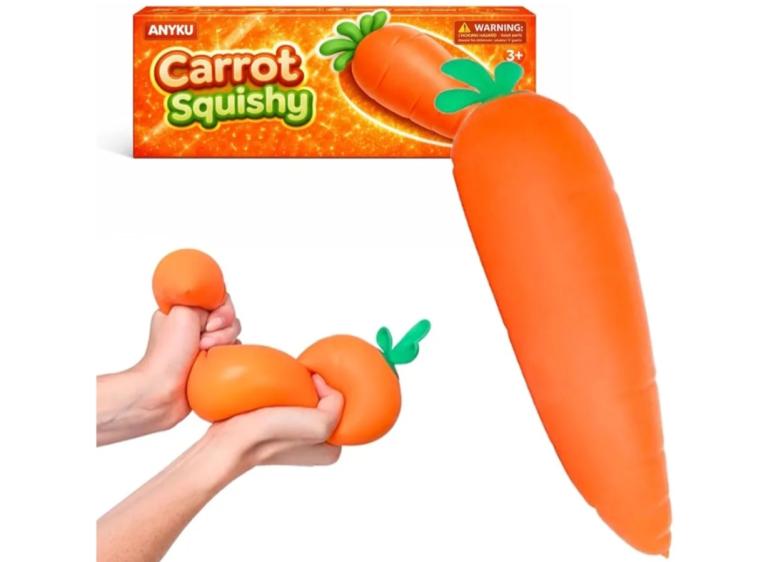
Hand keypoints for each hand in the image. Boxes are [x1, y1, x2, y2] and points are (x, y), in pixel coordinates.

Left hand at [137, 294, 241, 427]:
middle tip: (203, 341)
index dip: (221, 309)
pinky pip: (233, 353)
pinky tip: (213, 364)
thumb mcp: (183, 310)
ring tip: (205, 354)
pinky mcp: (213, 363)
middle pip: (229, 317)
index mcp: (185, 311)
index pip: (218, 299)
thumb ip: (203, 297)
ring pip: (234, 335)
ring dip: (223, 343)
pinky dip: (228, 356)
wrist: (163, 390)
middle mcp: (195, 327)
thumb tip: (217, 303)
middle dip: (223, 329)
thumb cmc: (167, 353)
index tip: (210, 322)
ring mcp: (205, 346)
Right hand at [207, 375, 343, 475]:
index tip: (318, 381)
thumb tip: (321, 382)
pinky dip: (289, 390)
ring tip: (294, 377)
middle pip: (327, 405)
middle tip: (306, 377)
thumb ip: (336, 405)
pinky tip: (283, 382)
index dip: (335, 391)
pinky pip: (291, 401)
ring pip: (308, 401)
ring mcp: (294, 436)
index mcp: (331, 451)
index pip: (344, 410)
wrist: (231, 442)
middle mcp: (316, 446)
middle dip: (321, 388)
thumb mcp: (320, 424)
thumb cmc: (272, 437)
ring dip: (303, 387)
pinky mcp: (275, 425)